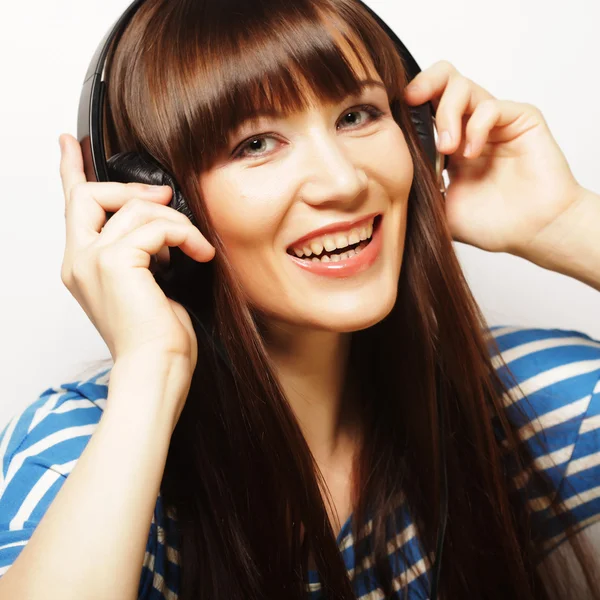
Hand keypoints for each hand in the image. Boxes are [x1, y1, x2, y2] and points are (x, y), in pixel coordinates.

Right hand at [58, 133, 214, 371]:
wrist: (157, 368)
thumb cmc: (157, 336)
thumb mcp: (149, 283)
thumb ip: (144, 248)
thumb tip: (160, 214)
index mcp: (83, 265)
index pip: (73, 207)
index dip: (71, 170)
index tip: (68, 142)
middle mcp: (78, 260)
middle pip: (92, 194)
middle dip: (132, 189)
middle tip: (167, 198)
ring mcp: (91, 260)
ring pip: (135, 208)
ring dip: (175, 222)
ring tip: (196, 247)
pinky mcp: (115, 263)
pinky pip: (156, 226)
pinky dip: (185, 235)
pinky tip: (201, 254)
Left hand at [404, 60, 581, 255]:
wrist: (531, 233)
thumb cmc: (491, 224)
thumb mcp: (438, 208)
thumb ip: (416, 187)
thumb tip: (386, 171)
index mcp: (449, 144)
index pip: (425, 105)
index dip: (408, 104)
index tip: (391, 116)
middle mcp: (470, 127)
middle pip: (443, 80)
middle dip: (423, 84)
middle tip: (412, 103)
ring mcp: (495, 122)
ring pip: (463, 86)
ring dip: (447, 114)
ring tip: (448, 149)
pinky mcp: (521, 119)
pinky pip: (491, 106)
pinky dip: (476, 126)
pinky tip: (471, 154)